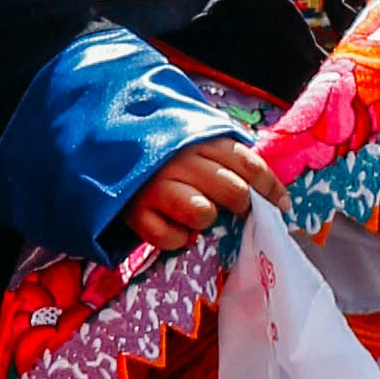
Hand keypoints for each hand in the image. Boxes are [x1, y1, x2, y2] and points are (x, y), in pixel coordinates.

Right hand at [121, 132, 271, 253]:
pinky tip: (171, 227)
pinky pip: (169, 237)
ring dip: (205, 218)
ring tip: (195, 214)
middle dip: (241, 206)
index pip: (250, 165)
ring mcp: (156, 186)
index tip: (282, 205)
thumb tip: (272, 194)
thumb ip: (225, 158)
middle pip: (233, 191)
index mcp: (199, 139)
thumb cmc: (159, 151)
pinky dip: (176, 239)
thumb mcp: (192, 141)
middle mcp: (180, 161)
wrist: (98, 145)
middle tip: (237, 211)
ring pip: (203, 214)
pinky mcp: (135, 212)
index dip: (270, 189)